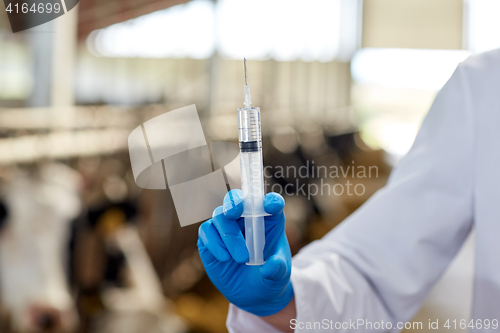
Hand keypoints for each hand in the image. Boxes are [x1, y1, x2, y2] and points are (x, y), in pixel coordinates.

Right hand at [197, 190, 292, 316]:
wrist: (252, 294)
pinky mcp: (210, 238)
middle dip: (235, 201)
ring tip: (242, 258)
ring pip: (220, 216)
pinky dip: (214, 243)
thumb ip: (278, 270)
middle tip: (234, 212)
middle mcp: (247, 218)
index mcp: (269, 220)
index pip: (272, 203)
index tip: (272, 206)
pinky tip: (225, 258)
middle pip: (238, 199)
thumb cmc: (270, 277)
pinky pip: (207, 231)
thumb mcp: (280, 276)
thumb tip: (270, 267)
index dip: (271, 201)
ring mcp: (227, 226)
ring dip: (229, 235)